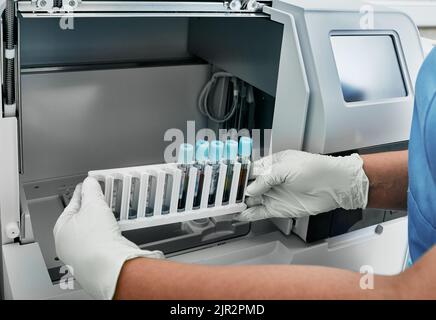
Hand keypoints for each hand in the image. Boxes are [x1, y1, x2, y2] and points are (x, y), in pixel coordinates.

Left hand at [53, 177, 162, 299]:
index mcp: (61, 229)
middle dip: (92, 207)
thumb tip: (89, 183)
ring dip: (101, 222)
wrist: (112, 266)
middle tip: (101, 198)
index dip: (82, 192)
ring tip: (110, 214)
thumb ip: (91, 191)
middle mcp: (68, 244)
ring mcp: (82, 254)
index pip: (72, 204)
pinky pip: (102, 241)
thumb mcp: (93, 205)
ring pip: (92, 231)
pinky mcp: (97, 261)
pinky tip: (114, 231)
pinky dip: (107, 234)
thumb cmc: (96, 241)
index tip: (88, 185)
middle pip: (81, 218)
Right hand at [237, 150, 368, 220]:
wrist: (334, 185)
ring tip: (226, 207)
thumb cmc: (315, 169)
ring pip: (251, 200)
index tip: (225, 180)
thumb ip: (266, 179)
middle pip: (247, 186)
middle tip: (222, 196)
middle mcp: (270, 180)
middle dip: (235, 191)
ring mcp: (273, 195)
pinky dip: (249, 214)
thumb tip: (249, 189)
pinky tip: (240, 215)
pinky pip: (259, 212)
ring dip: (240, 204)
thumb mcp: (286, 168)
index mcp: (271, 165)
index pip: (249, 170)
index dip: (237, 175)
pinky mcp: (278, 209)